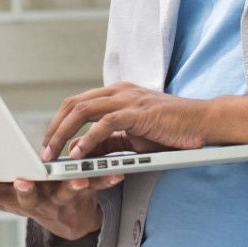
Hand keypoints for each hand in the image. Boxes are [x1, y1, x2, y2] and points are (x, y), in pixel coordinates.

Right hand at [0, 150, 121, 241]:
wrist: (69, 223)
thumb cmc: (27, 198)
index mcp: (6, 199)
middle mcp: (29, 203)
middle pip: (22, 200)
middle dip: (22, 190)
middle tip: (22, 181)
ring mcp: (54, 204)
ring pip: (61, 196)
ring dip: (69, 186)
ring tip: (78, 176)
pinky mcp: (78, 200)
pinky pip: (93, 190)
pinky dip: (104, 181)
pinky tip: (116, 174)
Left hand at [41, 83, 247, 161]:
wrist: (204, 123)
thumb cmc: (172, 130)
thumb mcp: (134, 137)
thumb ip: (110, 141)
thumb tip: (83, 152)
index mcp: (115, 94)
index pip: (76, 104)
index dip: (58, 124)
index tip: (48, 145)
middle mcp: (118, 91)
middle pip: (72, 104)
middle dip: (54, 128)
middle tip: (44, 152)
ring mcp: (128, 99)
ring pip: (83, 110)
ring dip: (64, 134)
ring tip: (54, 155)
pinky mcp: (139, 112)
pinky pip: (105, 123)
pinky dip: (88, 138)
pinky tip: (79, 153)